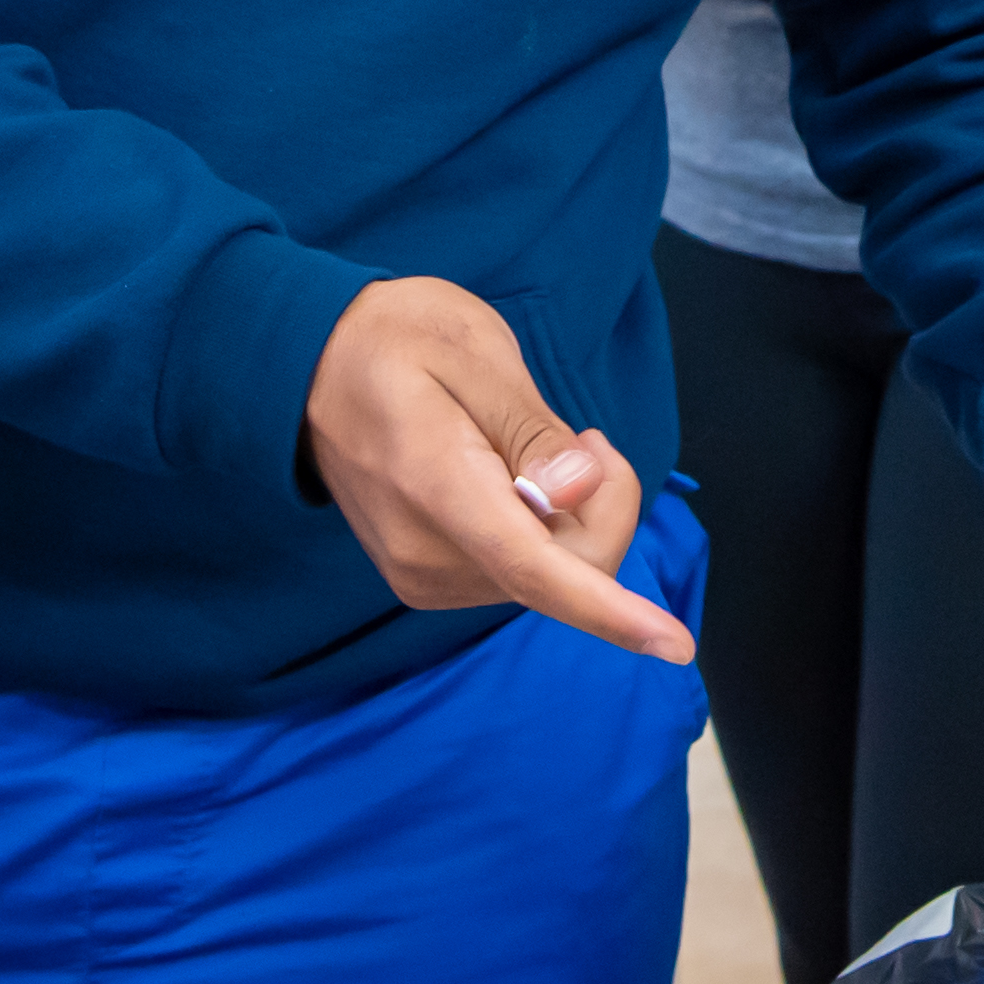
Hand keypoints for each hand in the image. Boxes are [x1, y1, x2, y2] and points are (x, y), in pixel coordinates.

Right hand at [305, 276, 689, 663]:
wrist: (310, 365)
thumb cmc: (396, 339)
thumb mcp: (473, 350)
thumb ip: (531, 428)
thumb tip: (578, 491)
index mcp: (435, 485)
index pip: (533, 567)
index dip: (611, 611)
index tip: (673, 644)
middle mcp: (426, 553)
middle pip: (564, 571)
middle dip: (605, 508)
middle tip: (586, 438)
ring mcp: (421, 575)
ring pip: (549, 578)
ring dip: (572, 519)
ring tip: (536, 448)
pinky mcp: (426, 581)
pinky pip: (520, 574)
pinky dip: (544, 534)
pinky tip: (514, 479)